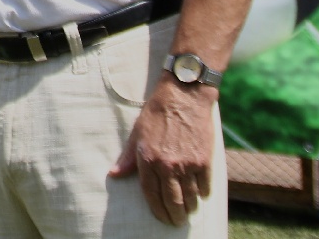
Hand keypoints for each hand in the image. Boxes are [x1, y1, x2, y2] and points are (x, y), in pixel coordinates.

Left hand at [109, 78, 216, 224]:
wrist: (184, 96)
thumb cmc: (157, 113)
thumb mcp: (138, 133)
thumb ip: (128, 158)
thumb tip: (114, 174)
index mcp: (149, 159)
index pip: (151, 194)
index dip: (157, 210)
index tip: (161, 218)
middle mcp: (168, 165)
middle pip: (173, 201)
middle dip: (175, 216)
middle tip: (176, 221)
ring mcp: (188, 164)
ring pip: (190, 197)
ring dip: (189, 208)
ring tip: (188, 211)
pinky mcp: (205, 161)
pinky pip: (205, 187)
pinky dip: (202, 194)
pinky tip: (200, 195)